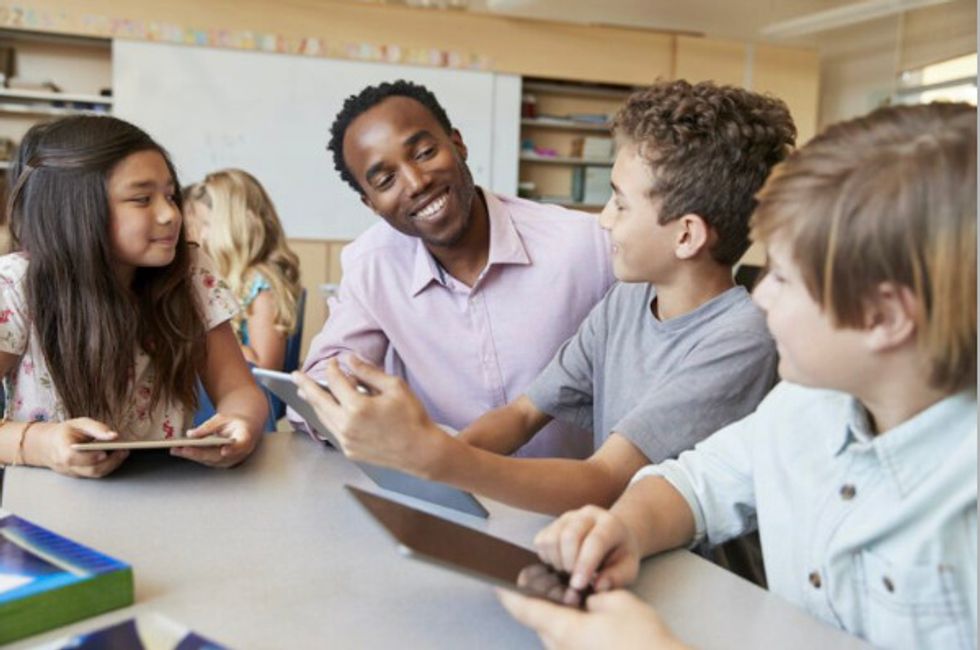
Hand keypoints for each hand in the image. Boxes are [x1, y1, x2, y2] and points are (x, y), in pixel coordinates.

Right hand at [33, 418, 128, 477]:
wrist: (49, 444)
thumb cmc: (67, 431)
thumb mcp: (79, 423)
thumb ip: (97, 428)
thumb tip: (114, 436)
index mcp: (61, 449)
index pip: (73, 458)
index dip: (90, 457)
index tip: (105, 452)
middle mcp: (66, 465)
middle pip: (89, 469)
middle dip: (110, 461)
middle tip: (124, 450)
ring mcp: (73, 472)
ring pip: (95, 474)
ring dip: (113, 464)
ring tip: (124, 452)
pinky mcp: (81, 475)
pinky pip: (96, 473)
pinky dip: (109, 465)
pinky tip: (118, 456)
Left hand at [173, 413, 259, 467]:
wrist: (242, 430)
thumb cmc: (233, 423)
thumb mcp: (223, 419)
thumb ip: (208, 426)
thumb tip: (191, 434)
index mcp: (245, 439)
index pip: (240, 446)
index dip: (232, 449)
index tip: (224, 450)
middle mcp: (238, 454)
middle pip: (218, 456)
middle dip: (199, 453)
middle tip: (184, 449)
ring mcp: (229, 461)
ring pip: (209, 460)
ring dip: (191, 456)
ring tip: (176, 449)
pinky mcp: (219, 463)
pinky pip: (205, 460)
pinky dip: (193, 456)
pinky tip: (180, 451)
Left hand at [292, 357, 446, 476]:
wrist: (421, 452)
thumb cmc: (412, 418)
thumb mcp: (394, 387)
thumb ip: (368, 372)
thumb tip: (350, 360)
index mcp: (358, 407)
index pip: (336, 381)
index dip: (332, 369)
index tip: (333, 361)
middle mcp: (347, 425)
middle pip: (319, 400)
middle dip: (306, 385)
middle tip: (295, 375)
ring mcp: (346, 440)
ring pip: (322, 417)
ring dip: (313, 402)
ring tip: (305, 391)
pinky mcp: (350, 451)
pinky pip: (332, 430)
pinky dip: (327, 417)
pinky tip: (326, 411)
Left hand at [498, 589, 687, 649]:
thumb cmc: (642, 638)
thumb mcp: (616, 601)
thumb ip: (591, 594)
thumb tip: (581, 597)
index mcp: (565, 630)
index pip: (526, 609)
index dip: (509, 593)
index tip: (497, 582)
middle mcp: (561, 648)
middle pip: (537, 620)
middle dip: (535, 599)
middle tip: (539, 577)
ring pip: (551, 631)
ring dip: (551, 613)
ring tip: (563, 592)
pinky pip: (564, 641)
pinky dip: (565, 625)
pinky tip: (579, 613)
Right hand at [534, 505, 639, 592]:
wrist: (614, 538)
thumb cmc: (620, 556)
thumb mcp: (628, 569)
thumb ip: (616, 578)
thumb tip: (598, 586)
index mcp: (610, 524)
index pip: (595, 541)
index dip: (585, 564)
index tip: (578, 585)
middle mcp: (588, 514)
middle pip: (569, 536)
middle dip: (569, 564)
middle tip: (575, 581)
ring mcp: (568, 516)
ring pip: (551, 538)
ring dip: (557, 562)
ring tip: (569, 572)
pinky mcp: (553, 523)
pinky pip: (541, 541)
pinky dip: (546, 558)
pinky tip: (560, 564)